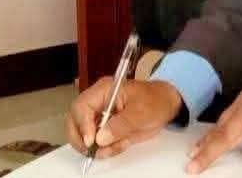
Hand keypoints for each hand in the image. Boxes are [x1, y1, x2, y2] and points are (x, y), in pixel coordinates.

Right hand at [66, 77, 182, 158]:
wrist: (167, 105)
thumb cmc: (156, 100)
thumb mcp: (142, 112)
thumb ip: (121, 125)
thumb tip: (100, 138)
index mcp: (104, 90)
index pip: (81, 107)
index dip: (82, 125)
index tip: (91, 141)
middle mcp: (97, 102)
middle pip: (74, 121)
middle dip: (82, 140)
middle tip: (94, 151)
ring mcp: (99, 116)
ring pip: (83, 135)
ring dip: (96, 147)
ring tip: (117, 146)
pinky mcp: (103, 128)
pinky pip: (96, 143)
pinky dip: (105, 149)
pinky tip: (120, 144)